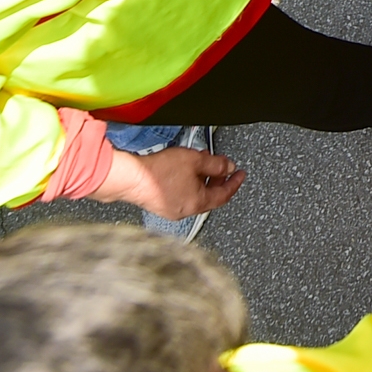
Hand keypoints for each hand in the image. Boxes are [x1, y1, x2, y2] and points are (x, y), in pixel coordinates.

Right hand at [94, 144, 242, 217]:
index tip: (240, 174)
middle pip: (209, 195)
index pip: (224, 195)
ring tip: (201, 161)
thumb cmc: (159, 172)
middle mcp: (185, 211)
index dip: (234, 182)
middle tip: (222, 166)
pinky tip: (183, 169)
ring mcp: (170, 209)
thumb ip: (215, 164)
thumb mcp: (195, 161)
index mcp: (197, 203)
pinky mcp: (159, 204)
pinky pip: (181, 194)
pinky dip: (188, 182)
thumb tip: (228, 167)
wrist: (130, 177)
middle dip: (217, 178)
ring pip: (194, 194)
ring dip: (202, 178)